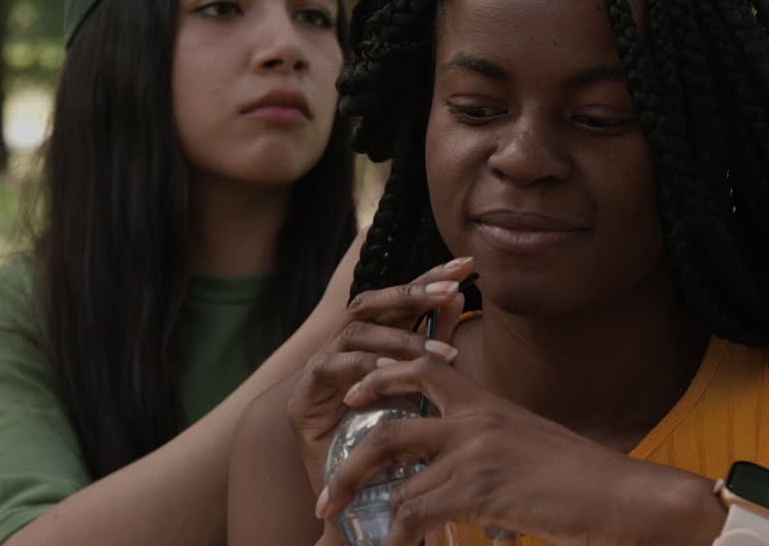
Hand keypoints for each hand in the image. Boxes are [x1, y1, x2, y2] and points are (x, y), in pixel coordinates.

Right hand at [287, 256, 474, 493]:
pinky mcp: (303, 396)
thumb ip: (435, 345)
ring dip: (399, 338)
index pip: (398, 301)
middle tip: (450, 290)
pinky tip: (390, 372)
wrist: (356, 502)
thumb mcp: (422, 391)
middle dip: (412, 292)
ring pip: (354, 331)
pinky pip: (330, 368)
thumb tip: (457, 297)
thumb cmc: (394, 444)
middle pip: (371, 302)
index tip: (465, 267)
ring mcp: (321, 368)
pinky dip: (362, 367)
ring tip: (440, 353)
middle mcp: (342, 347)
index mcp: (370, 342)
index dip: (428, 279)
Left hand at [318, 357, 693, 545]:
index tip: (353, 394)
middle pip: (389, 421)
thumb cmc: (583, 482)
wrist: (626, 496)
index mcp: (487, 403)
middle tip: (326, 488)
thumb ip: (490, 449)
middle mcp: (475, 417)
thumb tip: (465, 476)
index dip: (380, 377)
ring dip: (357, 499)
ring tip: (339, 525)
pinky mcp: (479, 486)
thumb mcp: (529, 448)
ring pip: (391, 469)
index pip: (422, 369)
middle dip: (349, 457)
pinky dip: (394, 538)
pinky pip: (413, 512)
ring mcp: (475, 450)